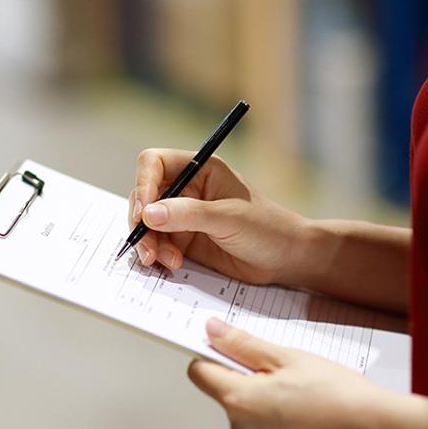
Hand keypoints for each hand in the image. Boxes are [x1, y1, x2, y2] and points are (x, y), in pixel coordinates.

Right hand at [128, 148, 308, 283]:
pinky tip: (172, 265)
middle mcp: (187, 189)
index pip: (155, 163)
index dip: (144, 183)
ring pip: (147, 224)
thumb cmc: (267, 228)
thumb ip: (188, 215)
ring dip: (149, 243)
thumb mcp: (228, 218)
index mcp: (200, 169)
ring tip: (166, 262)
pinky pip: (158, 245)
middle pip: (144, 196)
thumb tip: (149, 214)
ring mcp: (183, 216)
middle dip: (141, 222)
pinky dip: (157, 256)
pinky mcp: (184, 241)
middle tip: (148, 247)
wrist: (286, 259)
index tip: (144, 211)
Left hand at [188, 318, 398, 428]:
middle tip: (284, 375)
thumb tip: (211, 330)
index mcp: (239, 400)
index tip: (234, 351)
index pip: (199, 373)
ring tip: (300, 399)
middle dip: (247, 383)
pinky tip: (304, 420)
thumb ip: (242, 344)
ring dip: (262, 407)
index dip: (214, 357)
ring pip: (246, 420)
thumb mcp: (286, 356)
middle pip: (227, 396)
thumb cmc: (335, 391)